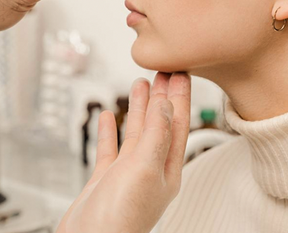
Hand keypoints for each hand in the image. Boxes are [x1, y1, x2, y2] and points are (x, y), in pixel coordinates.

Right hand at [58, 72, 191, 232]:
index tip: (181, 71)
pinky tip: (107, 116)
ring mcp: (127, 174)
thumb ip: (156, 135)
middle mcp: (150, 170)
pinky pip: (110, 148)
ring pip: (136, 132)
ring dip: (139, 108)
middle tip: (164, 69)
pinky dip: (109, 130)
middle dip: (162, 97)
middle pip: (160, 124)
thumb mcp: (145, 169)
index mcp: (167, 170)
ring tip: (140, 83)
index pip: (178, 124)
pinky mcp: (106, 180)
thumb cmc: (120, 218)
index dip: (179, 96)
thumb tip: (168, 105)